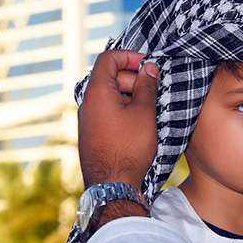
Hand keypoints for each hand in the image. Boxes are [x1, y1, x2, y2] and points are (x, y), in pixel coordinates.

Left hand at [78, 50, 158, 188]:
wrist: (112, 186)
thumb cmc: (129, 148)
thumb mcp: (145, 113)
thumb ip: (147, 86)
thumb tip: (149, 68)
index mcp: (97, 92)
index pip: (108, 59)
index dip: (129, 56)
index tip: (148, 65)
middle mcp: (87, 103)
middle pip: (110, 77)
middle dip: (134, 78)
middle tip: (155, 91)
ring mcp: (88, 119)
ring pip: (110, 95)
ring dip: (131, 96)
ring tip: (150, 110)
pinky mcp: (92, 133)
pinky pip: (108, 111)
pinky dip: (124, 110)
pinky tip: (140, 124)